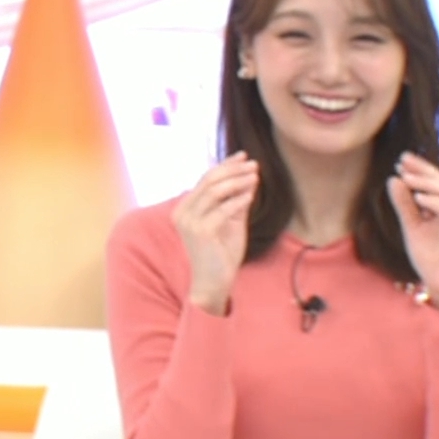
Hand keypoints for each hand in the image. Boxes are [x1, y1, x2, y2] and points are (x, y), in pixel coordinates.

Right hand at [173, 153, 258, 314]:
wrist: (213, 282)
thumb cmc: (221, 255)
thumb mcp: (231, 223)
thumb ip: (235, 203)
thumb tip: (249, 179)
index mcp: (185, 208)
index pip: (205, 179)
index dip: (225, 165)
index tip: (243, 156)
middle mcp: (183, 212)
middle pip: (208, 180)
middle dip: (233, 170)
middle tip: (253, 164)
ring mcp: (189, 221)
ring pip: (214, 191)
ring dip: (237, 181)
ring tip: (255, 175)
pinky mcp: (201, 231)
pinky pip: (222, 209)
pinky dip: (238, 200)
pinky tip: (251, 194)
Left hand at [389, 154, 438, 314]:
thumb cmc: (430, 255)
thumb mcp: (411, 225)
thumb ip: (404, 204)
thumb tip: (393, 179)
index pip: (436, 181)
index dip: (420, 169)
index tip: (401, 160)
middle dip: (421, 170)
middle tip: (402, 161)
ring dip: (424, 183)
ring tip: (405, 177)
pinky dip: (434, 202)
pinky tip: (418, 198)